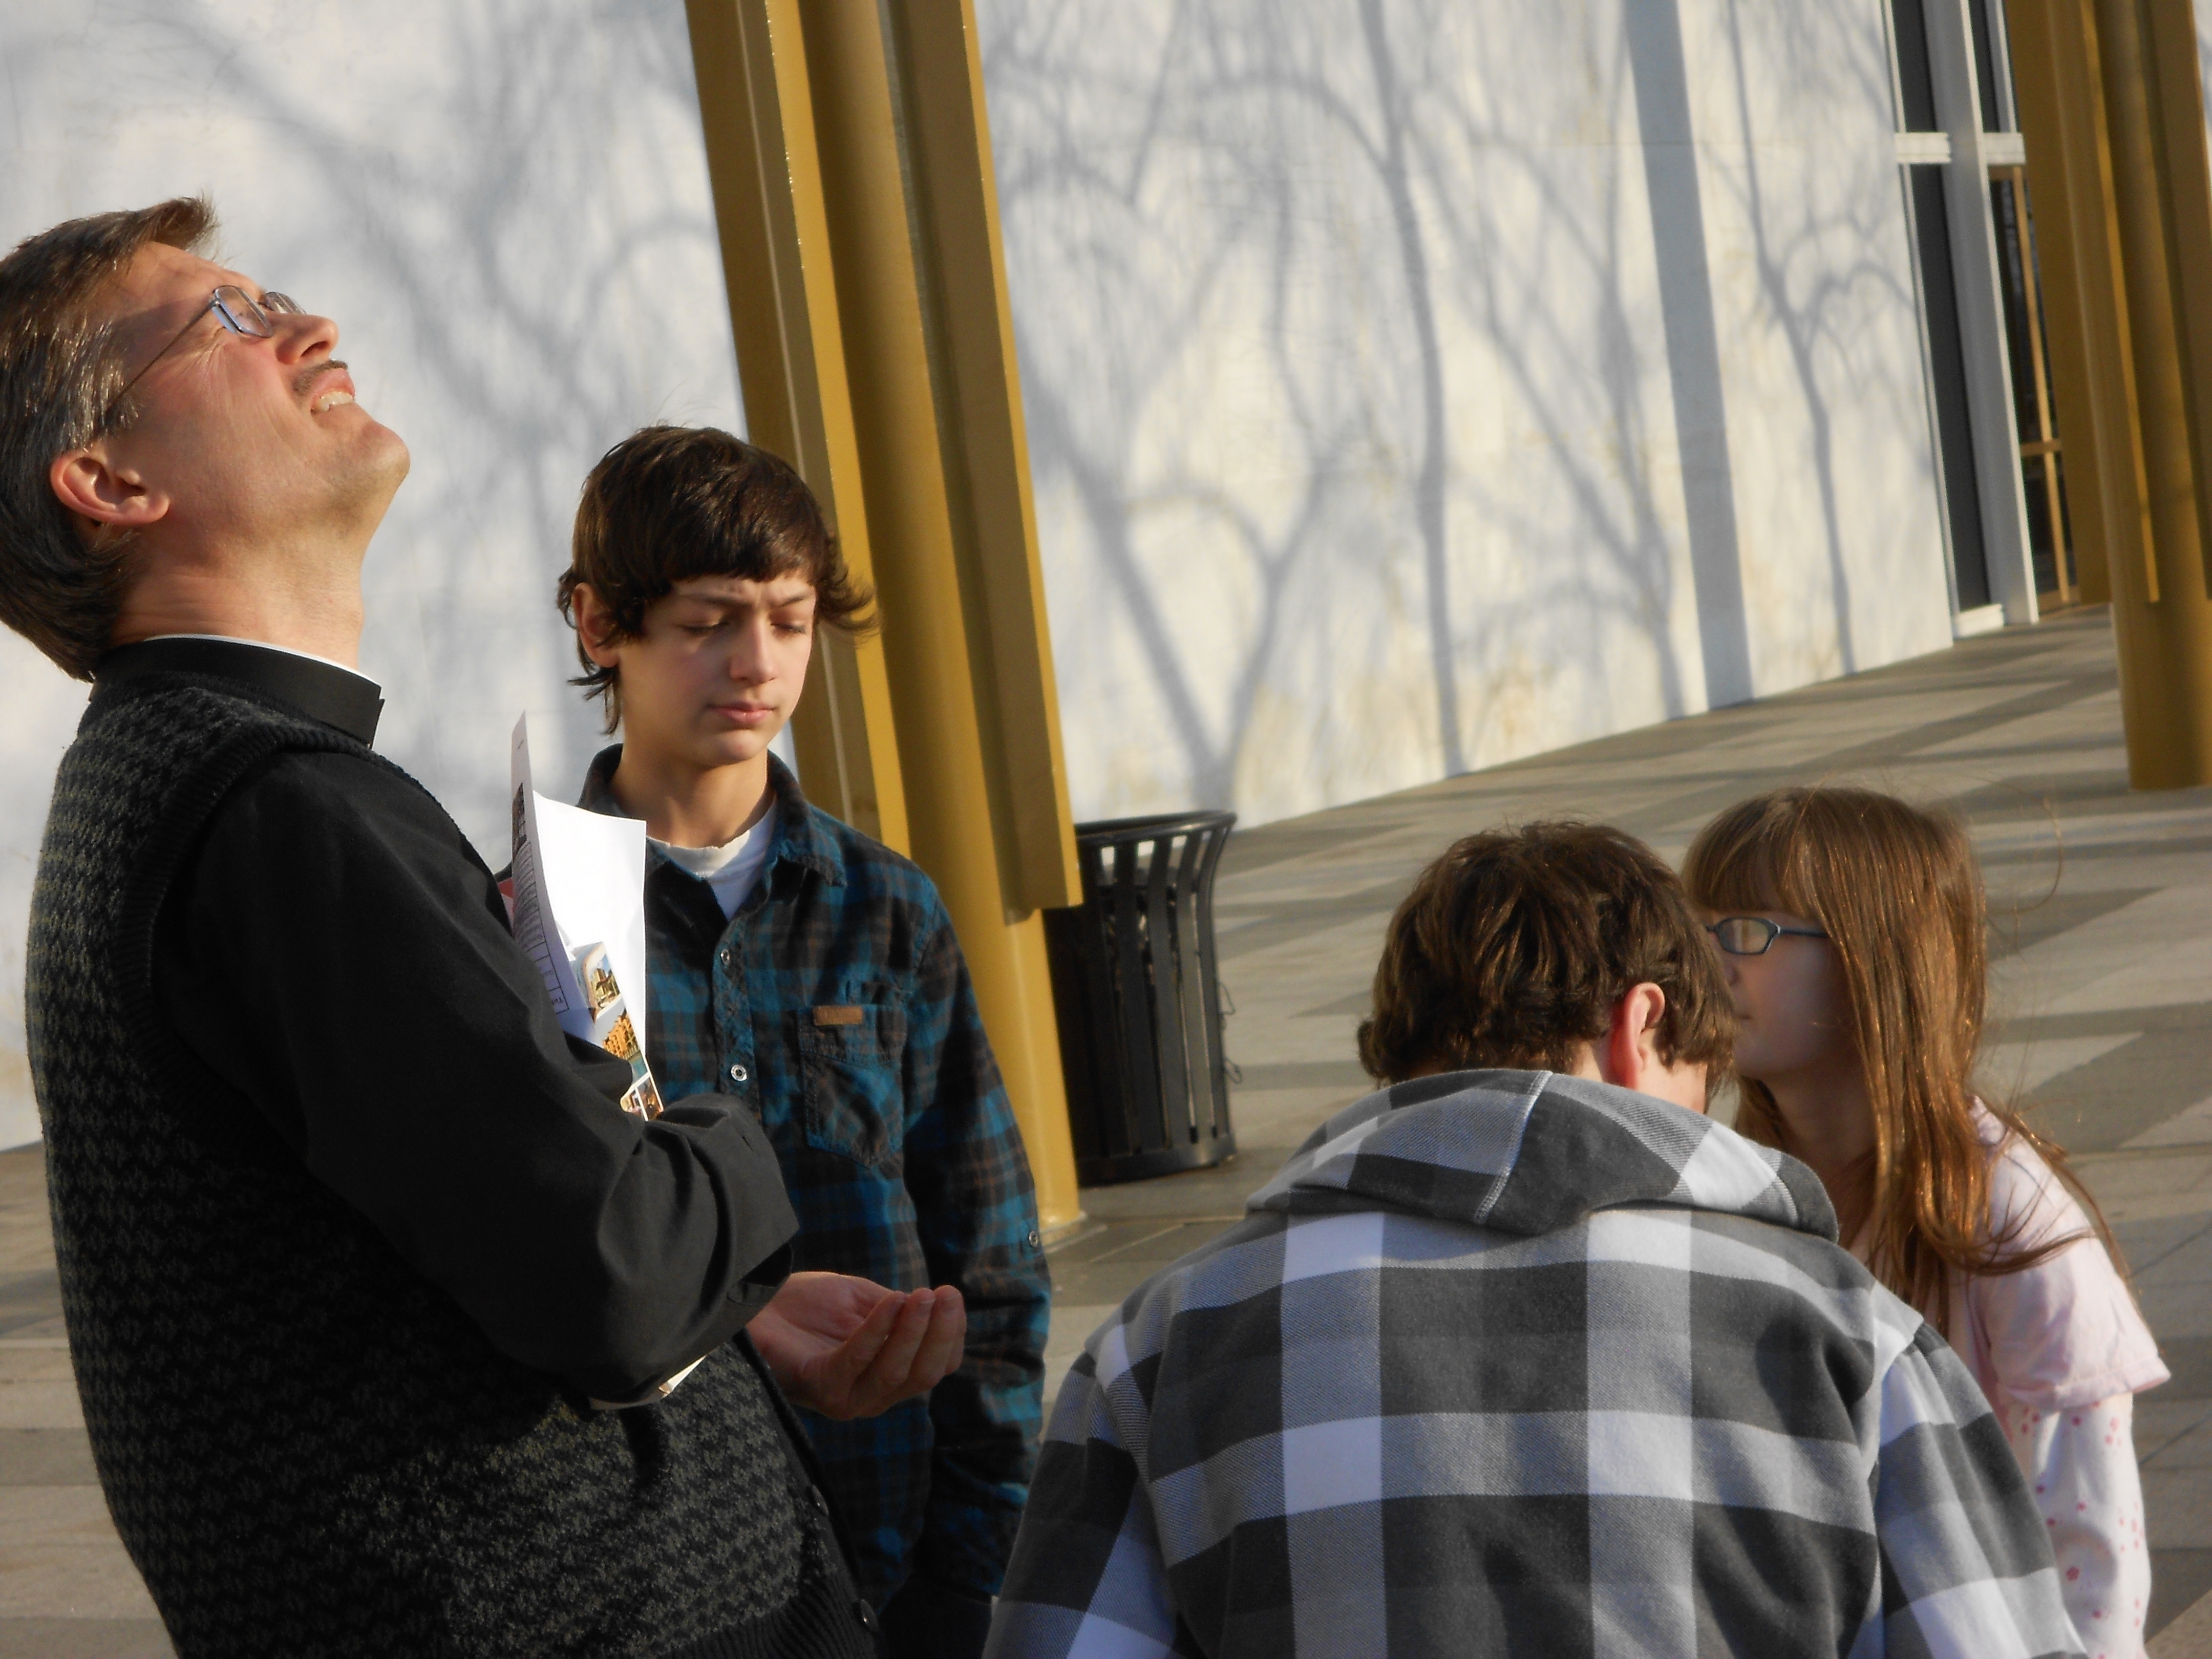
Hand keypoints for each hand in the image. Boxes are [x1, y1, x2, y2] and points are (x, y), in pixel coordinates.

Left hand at [749, 1272, 966, 1420]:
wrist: (757, 1302)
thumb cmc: (811, 1305)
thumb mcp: (868, 1302)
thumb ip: (902, 1311)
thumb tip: (940, 1306)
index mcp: (888, 1377)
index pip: (936, 1367)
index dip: (951, 1335)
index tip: (951, 1295)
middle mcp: (871, 1397)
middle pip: (922, 1376)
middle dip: (940, 1334)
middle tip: (946, 1294)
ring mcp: (844, 1398)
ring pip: (895, 1373)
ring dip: (914, 1332)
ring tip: (923, 1296)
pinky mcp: (818, 1385)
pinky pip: (857, 1360)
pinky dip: (879, 1329)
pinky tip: (892, 1301)